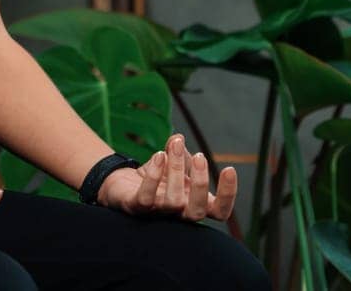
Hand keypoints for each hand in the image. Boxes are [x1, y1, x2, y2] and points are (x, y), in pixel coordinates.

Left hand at [96, 132, 238, 221]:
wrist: (121, 184)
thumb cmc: (155, 176)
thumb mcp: (172, 162)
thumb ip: (179, 152)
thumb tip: (178, 137)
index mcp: (194, 202)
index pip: (219, 211)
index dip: (228, 195)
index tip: (229, 169)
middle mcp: (178, 212)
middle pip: (197, 213)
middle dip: (201, 184)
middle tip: (200, 156)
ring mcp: (157, 212)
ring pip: (173, 201)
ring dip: (176, 168)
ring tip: (175, 144)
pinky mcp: (136, 208)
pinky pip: (146, 197)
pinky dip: (154, 176)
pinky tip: (158, 155)